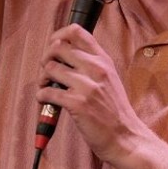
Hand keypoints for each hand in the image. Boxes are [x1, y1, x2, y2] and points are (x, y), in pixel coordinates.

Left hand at [37, 25, 144, 161]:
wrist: (125, 137)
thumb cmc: (115, 110)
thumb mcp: (109, 78)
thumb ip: (92, 63)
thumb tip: (65, 54)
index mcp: (103, 60)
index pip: (77, 31)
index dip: (58, 35)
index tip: (53, 47)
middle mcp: (96, 68)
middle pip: (58, 47)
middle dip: (46, 58)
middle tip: (48, 71)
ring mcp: (87, 86)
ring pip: (50, 68)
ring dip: (42, 78)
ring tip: (47, 87)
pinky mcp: (78, 104)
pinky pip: (48, 92)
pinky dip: (42, 96)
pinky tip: (46, 100)